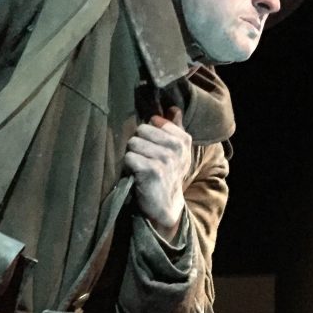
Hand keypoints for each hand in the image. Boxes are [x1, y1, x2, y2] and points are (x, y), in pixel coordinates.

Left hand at [123, 106, 191, 241]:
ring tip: (141, 167)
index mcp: (183, 140)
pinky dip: (129, 166)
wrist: (166, 205)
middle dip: (139, 144)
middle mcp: (177, 148)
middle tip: (145, 159)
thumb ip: (175, 128)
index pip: (154, 121)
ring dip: (133, 155)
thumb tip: (173, 107)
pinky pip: (130, 157)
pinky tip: (137, 174)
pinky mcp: (152, 170)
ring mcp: (166, 159)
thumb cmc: (168, 174)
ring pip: (133, 143)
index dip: (149, 134)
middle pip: (141, 130)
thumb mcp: (177, 152)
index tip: (154, 148)